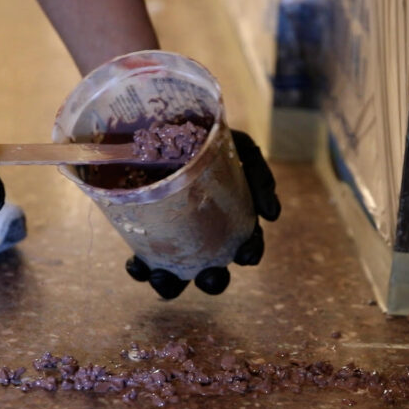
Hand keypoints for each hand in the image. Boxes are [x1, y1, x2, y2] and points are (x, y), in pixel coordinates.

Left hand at [125, 129, 280, 298]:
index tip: (245, 255)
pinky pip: (141, 261)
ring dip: (170, 286)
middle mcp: (203, 237)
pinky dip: (139, 269)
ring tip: (159, 276)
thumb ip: (259, 176)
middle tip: (207, 277)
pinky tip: (137, 265)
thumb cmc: (203, 136)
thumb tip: (272, 216)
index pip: (246, 246)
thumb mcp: (238, 147)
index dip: (249, 254)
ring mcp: (172, 238)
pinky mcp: (143, 234)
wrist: (158, 123)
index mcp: (229, 220)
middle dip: (212, 282)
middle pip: (212, 271)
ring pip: (175, 276)